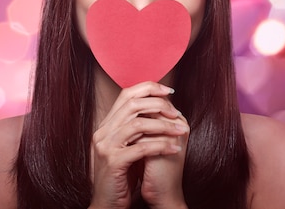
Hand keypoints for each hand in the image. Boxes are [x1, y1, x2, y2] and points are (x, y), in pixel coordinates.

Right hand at [90, 82, 187, 208]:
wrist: (107, 205)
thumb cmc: (121, 176)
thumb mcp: (126, 146)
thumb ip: (135, 127)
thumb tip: (160, 106)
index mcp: (106, 125)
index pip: (126, 94)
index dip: (149, 88)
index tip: (169, 91)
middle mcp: (103, 132)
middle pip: (132, 104)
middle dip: (159, 104)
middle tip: (177, 113)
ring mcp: (106, 147)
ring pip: (138, 124)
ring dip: (164, 126)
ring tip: (181, 131)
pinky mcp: (113, 163)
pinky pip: (141, 148)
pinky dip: (161, 146)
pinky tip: (175, 149)